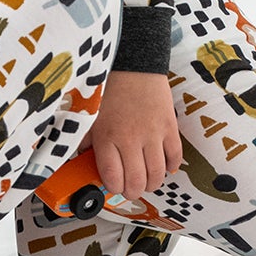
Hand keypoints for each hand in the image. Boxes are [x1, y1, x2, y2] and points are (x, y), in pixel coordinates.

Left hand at [82, 70, 181, 198]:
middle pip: (137, 181)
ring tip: (146, 180)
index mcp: (107, 136)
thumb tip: (81, 159)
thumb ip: (85, 139)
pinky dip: (170, 166)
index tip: (113, 185)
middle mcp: (130, 139)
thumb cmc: (109, 88)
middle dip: (133, 191)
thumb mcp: (89, 114)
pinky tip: (163, 166)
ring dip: (152, 183)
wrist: (133, 64)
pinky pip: (175, 157)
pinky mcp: (170, 127)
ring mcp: (153, 134)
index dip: (113, 188)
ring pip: (157, 174)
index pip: (112, 177)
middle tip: (130, 188)